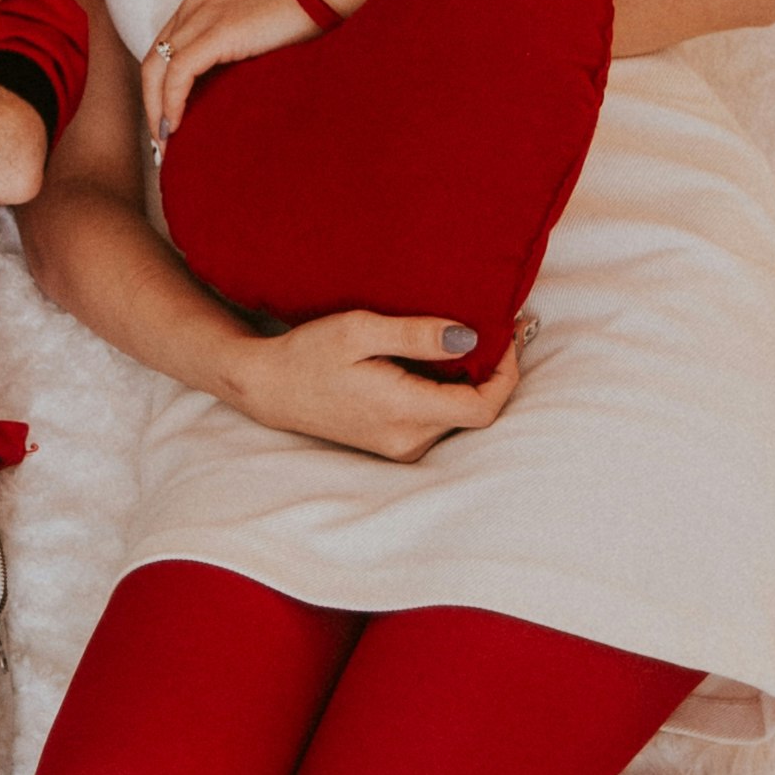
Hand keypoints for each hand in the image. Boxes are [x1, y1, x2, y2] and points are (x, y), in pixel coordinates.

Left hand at [143, 0, 399, 144]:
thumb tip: (228, 101)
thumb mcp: (259, 37)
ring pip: (156, 68)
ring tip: (168, 146)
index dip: (158, 93)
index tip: (168, 128)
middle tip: (162, 145)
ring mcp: (204, 14)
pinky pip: (179, 72)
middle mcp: (195, 5)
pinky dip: (171, 103)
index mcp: (202, 4)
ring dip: (157, 111)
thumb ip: (237, 57)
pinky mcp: (219, 30)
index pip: (164, 54)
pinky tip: (178, 128)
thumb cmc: (310, 18)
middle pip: (152, 62)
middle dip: (151, 106)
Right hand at [225, 305, 529, 464]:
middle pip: (476, 413)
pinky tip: (440, 361)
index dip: (506, 373)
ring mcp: (401, 447)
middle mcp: (408, 439)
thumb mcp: (360, 330)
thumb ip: (417, 335)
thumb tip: (469, 338)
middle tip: (496, 328)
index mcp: (403, 412)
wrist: (269, 387)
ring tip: (467, 338)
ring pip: (459, 417)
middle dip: (493, 372)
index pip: (482, 408)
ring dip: (471, 381)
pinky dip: (449, 390)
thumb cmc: (309, 353)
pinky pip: (438, 419)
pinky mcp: (394, 444)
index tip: (505, 335)